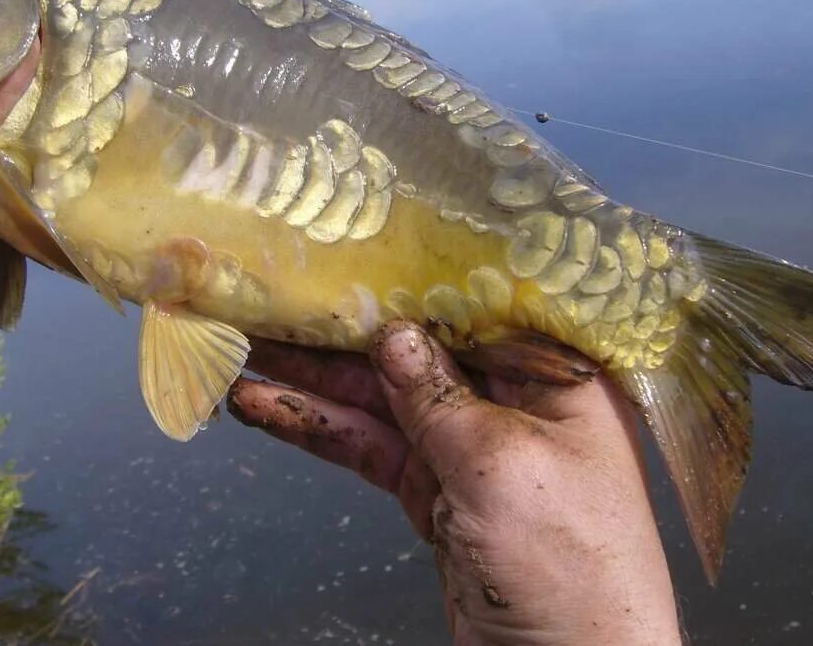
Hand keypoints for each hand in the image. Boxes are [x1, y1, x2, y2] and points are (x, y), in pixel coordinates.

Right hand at [227, 322, 680, 644]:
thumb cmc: (567, 564)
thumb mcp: (499, 463)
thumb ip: (437, 395)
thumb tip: (391, 332)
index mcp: (554, 374)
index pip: (477, 306)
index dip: (411, 278)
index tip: (350, 249)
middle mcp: (512, 399)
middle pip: (417, 349)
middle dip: (345, 330)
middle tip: (273, 299)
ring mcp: (468, 448)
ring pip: (381, 398)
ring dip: (314, 378)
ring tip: (245, 349)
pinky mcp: (433, 491)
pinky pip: (370, 446)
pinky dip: (319, 428)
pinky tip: (265, 406)